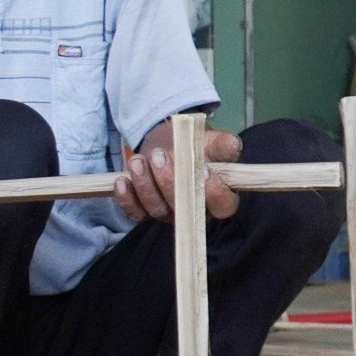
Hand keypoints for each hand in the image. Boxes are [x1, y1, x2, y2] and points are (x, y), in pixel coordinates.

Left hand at [112, 126, 242, 223]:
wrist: (167, 143)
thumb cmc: (195, 146)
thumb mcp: (211, 141)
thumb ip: (223, 144)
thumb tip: (233, 145)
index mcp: (218, 198)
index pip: (222, 206)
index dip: (214, 193)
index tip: (203, 170)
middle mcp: (193, 212)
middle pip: (184, 210)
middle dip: (170, 182)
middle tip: (160, 156)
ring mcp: (168, 214)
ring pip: (157, 210)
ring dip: (145, 185)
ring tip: (138, 161)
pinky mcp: (145, 212)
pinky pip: (136, 213)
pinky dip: (127, 199)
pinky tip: (122, 181)